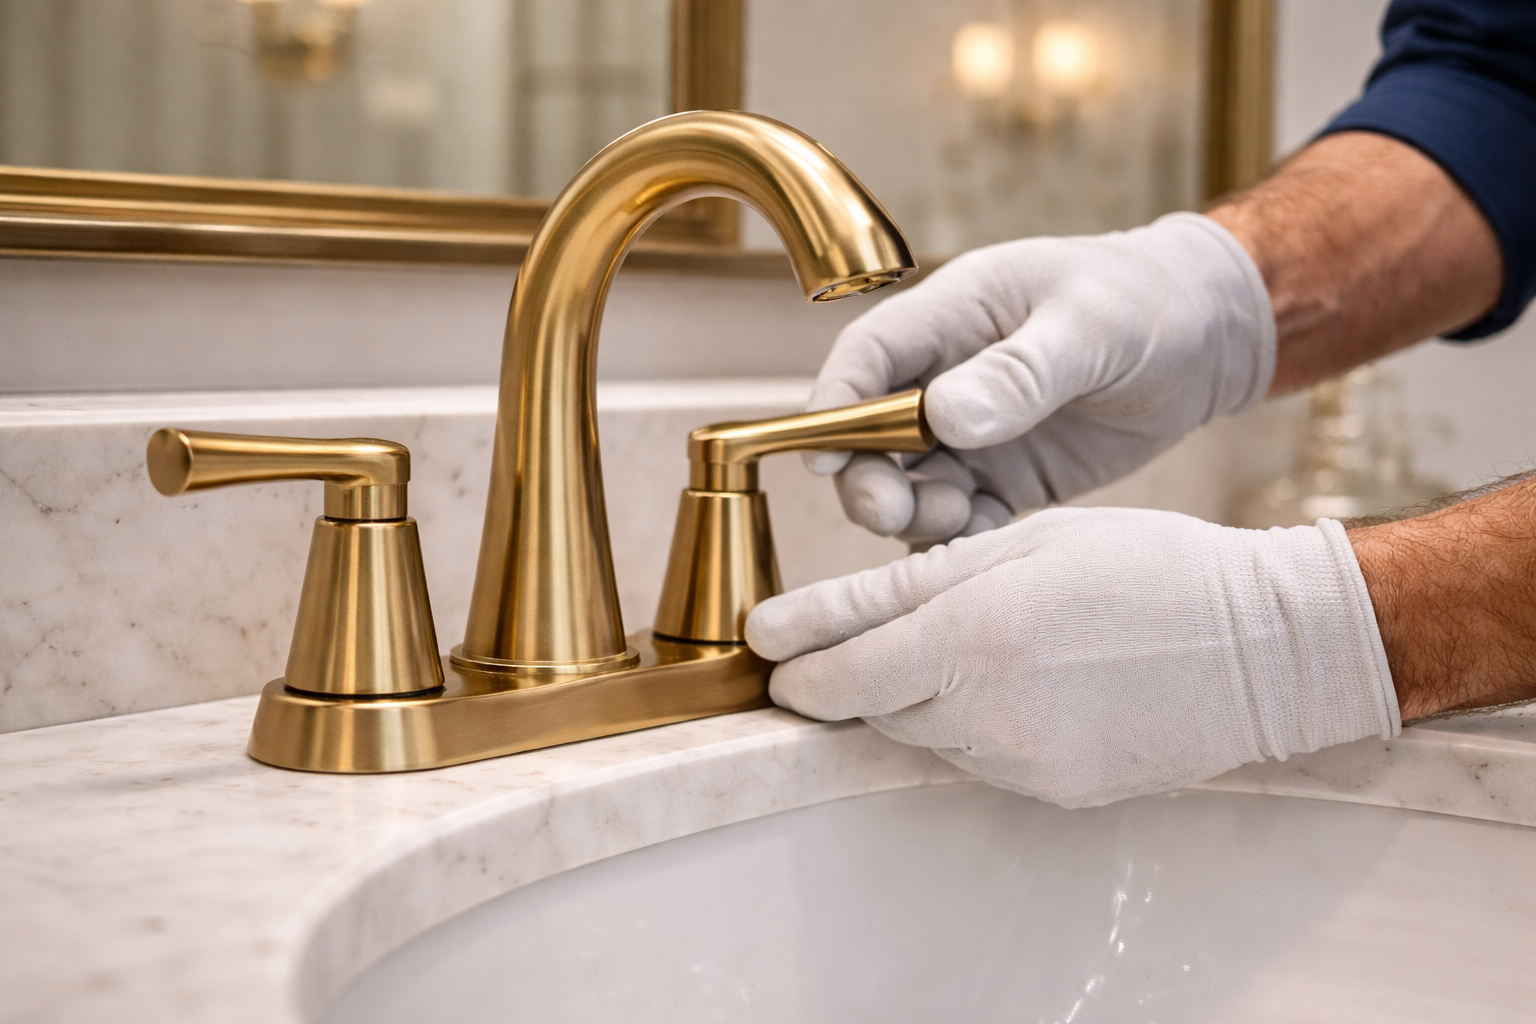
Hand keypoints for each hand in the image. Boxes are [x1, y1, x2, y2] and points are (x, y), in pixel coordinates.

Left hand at [745, 507, 1397, 807]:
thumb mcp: (1021, 542)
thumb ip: (903, 583)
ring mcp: (1022, 763)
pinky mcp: (1053, 790)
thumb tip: (799, 622)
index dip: (794, 661)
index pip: (838, 672)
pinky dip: (968, 722)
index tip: (768, 646)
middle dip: (848, 673)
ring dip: (912, 695)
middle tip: (852, 636)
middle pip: (869, 707)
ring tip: (964, 643)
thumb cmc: (1147, 567)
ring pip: (919, 734)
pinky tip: (1012, 681)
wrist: (1266, 647)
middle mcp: (988, 713)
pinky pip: (975, 758)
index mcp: (973, 636)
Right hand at [808, 213, 1274, 543]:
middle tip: (891, 511)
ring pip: (908, 487)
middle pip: (868, 436)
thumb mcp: (1090, 325)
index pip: (866, 358)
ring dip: (913, 514)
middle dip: (865, 479)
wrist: (1208, 338)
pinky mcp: (1005, 480)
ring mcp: (972, 434)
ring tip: (963, 515)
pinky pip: (960, 522)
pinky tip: (981, 551)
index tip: (821, 459)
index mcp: (952, 316)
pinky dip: (957, 542)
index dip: (832, 407)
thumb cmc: (1146, 302)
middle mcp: (945, 377)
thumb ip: (1021, 371)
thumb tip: (946, 417)